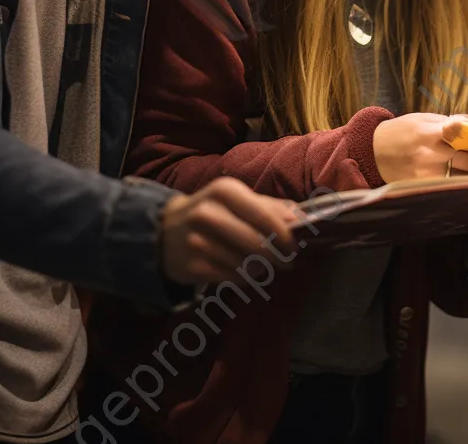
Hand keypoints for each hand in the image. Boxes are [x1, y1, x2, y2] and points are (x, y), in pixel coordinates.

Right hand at [160, 177, 297, 284]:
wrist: (165, 231)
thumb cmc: (213, 211)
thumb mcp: (236, 199)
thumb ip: (270, 206)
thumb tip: (302, 219)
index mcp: (225, 190)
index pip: (264, 215)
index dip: (285, 234)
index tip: (298, 246)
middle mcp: (209, 212)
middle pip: (258, 242)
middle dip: (280, 256)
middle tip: (290, 262)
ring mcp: (198, 241)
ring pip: (246, 263)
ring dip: (263, 268)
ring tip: (266, 265)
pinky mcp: (192, 266)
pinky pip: (233, 277)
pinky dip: (246, 277)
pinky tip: (247, 271)